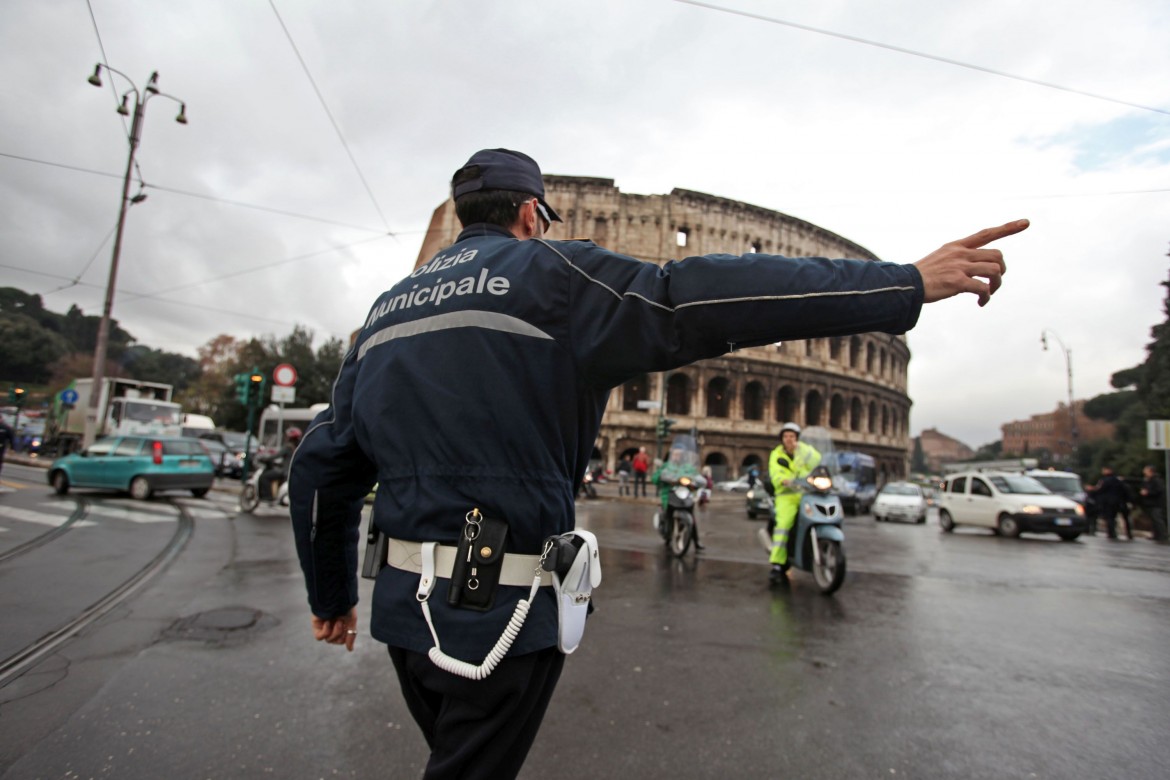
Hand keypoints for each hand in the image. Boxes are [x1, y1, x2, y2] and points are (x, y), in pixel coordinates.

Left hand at [312, 607, 357, 651]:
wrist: (335, 598)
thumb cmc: (345, 607)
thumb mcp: (351, 622)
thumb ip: (351, 636)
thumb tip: (350, 650)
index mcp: (341, 625)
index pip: (342, 640)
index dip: (345, 636)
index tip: (347, 627)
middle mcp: (332, 627)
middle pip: (335, 641)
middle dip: (340, 633)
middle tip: (341, 622)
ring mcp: (324, 627)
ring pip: (328, 640)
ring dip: (335, 632)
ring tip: (336, 621)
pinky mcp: (316, 626)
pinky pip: (319, 637)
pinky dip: (325, 632)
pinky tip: (327, 622)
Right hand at [914, 219, 1028, 306]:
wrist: (905, 284)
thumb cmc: (921, 276)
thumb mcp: (940, 259)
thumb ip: (958, 259)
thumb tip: (973, 271)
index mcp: (956, 246)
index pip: (986, 233)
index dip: (1008, 228)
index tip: (1026, 222)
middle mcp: (960, 253)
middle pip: (997, 255)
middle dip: (1001, 270)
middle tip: (994, 283)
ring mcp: (960, 267)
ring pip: (994, 270)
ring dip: (996, 285)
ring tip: (988, 294)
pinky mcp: (958, 282)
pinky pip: (983, 288)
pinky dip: (987, 297)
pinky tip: (981, 303)